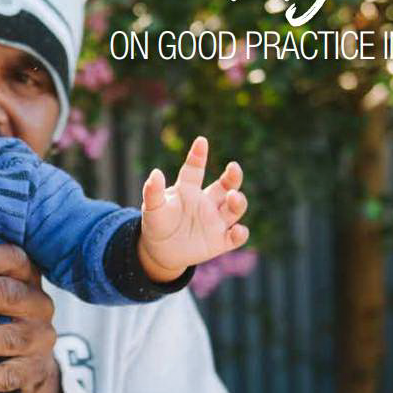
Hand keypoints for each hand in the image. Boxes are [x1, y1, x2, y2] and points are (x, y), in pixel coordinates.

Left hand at [139, 136, 248, 281]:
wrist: (160, 252)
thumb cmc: (157, 224)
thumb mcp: (152, 208)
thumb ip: (153, 192)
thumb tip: (155, 173)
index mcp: (188, 189)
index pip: (195, 169)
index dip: (198, 155)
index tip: (201, 141)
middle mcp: (206, 202)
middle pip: (225, 185)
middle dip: (233, 176)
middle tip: (233, 167)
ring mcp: (215, 221)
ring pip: (234, 208)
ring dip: (237, 201)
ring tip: (232, 196)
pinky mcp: (220, 240)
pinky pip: (235, 237)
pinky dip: (240, 233)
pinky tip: (238, 230)